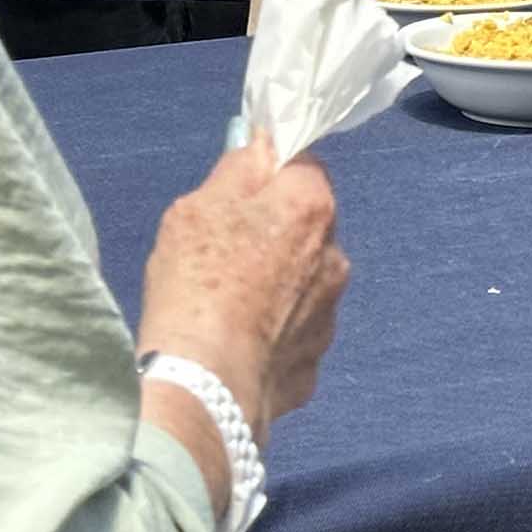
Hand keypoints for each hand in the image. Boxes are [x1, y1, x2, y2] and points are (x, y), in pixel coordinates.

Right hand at [137, 138, 349, 428]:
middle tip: (219, 254)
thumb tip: (263, 146)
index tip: (235, 193)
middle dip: (271, 233)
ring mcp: (329, 317)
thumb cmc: (195, 282)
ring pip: (303, 285)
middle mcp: (336, 258)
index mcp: (313, 207)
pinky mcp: (312, 367)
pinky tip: (234, 346)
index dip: (268, 174)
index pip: (302, 167)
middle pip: (305, 227)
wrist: (201, 385)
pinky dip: (269, 338)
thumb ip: (239, 168)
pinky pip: (291, 337)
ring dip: (275, 288)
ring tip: (223, 308)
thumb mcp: (199, 205)